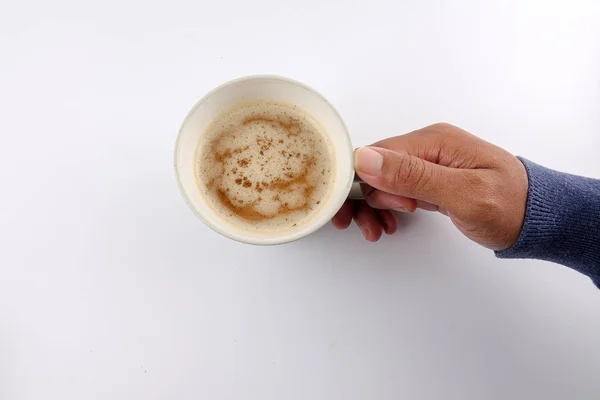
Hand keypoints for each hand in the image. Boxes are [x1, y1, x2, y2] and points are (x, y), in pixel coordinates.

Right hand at [332, 123, 527, 250]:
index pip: (375, 154)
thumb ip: (413, 175)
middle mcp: (428, 146)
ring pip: (382, 179)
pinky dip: (389, 205)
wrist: (540, 217)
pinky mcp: (432, 177)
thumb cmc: (511, 206)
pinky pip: (398, 187)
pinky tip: (392, 221)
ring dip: (374, 205)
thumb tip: (366, 158)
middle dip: (364, 198)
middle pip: (373, 166)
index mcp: (433, 141)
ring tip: (380, 230)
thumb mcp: (462, 194)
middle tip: (370, 228)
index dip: (359, 184)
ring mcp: (430, 161)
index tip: (356, 212)